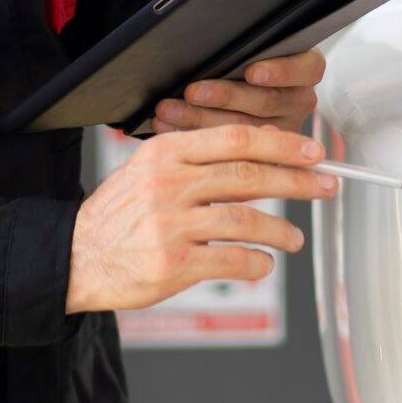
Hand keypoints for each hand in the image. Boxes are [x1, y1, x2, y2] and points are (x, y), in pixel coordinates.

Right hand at [64, 124, 328, 314]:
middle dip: (296, 181)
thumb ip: (199, 165)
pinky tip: (263, 263)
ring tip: (294, 239)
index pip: (236, 139)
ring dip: (280, 230)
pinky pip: (231, 259)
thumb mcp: (150, 173)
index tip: (311, 151)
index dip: (281, 143)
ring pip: (246, 220)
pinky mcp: (173, 263)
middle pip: (248, 175)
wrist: (77, 257)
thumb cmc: (119, 216)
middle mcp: (169, 184)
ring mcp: (171, 224)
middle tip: (325, 186)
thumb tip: (262, 163)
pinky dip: (256, 262)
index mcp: (166, 153)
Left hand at [150, 48, 325, 134]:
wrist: (240, 93)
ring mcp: (281, 129)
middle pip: (267, 101)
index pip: (307, 69)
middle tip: (194, 91)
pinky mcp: (260, 152)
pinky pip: (227, 148)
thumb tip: (214, 41)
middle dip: (225, 95)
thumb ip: (243, 49)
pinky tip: (170, 127)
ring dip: (201, 117)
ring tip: (171, 110)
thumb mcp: (252, 49)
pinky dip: (194, 134)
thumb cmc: (243, 61)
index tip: (252, 72)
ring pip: (244, 128)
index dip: (281, 71)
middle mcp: (298, 100)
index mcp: (305, 69)